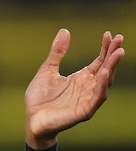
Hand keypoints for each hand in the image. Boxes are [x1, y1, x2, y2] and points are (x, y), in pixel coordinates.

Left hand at [25, 29, 124, 145]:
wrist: (31, 120)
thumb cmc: (40, 98)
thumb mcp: (47, 70)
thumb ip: (57, 53)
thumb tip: (65, 30)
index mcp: (82, 78)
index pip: (99, 61)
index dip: (105, 48)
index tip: (109, 34)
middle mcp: (88, 88)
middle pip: (106, 69)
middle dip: (113, 54)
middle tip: (119, 39)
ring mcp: (88, 99)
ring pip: (105, 82)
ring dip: (111, 68)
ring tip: (117, 53)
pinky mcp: (84, 111)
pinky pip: (97, 98)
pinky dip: (101, 86)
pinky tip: (103, 73)